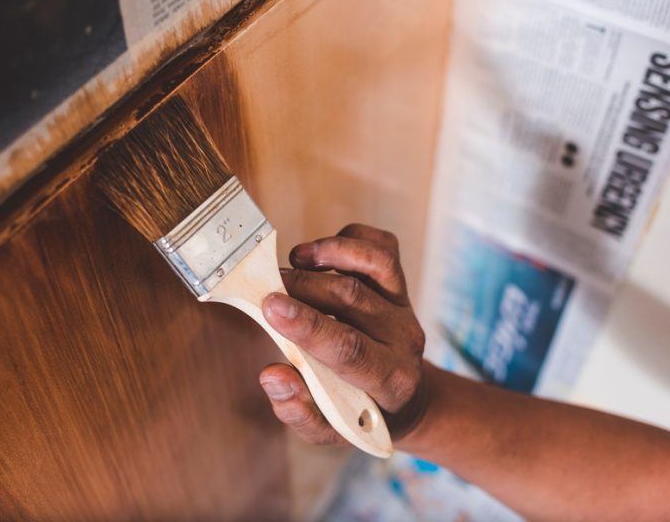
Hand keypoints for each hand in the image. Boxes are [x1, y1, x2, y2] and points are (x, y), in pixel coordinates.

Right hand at [259, 223, 428, 445]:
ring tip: (294, 260)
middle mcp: (403, 338)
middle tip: (265, 288)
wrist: (404, 398)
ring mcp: (404, 306)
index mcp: (389, 379)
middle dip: (301, 287)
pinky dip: (350, 239)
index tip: (270, 306)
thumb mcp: (329, 430)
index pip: (349, 348)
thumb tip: (272, 375)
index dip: (307, 325)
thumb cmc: (358, 412)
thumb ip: (299, 411)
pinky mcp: (400, 283)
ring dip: (329, 253)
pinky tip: (319, 255)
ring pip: (376, 262)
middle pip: (352, 298)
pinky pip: (382, 246)